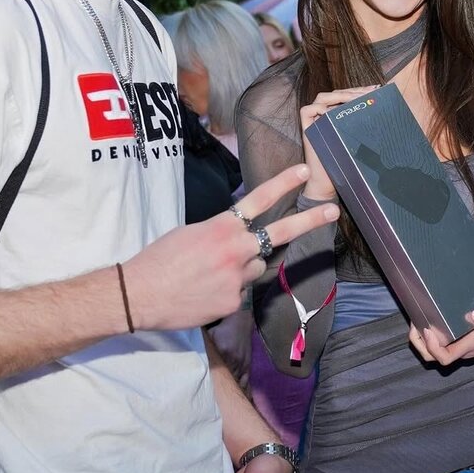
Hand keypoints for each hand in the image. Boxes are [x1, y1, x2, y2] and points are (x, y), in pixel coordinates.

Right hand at [124, 164, 339, 330]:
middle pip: (279, 233)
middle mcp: (236, 249)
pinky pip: (240, 292)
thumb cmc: (159, 259)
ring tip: (209, 275)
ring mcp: (238, 277)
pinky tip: (203, 293)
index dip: (283, 184)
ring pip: (256, 267)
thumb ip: (221, 233)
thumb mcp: (190, 233)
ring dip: (243, 268)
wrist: (139, 293)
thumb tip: (240, 238)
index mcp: (222, 226)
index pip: (259, 199)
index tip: (303, 171)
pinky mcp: (234, 302)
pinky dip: (227, 292)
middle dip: (310, 221)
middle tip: (334, 210)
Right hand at [300, 87, 379, 198]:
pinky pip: (307, 110)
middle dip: (354, 91)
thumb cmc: (345, 161)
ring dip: (341, 96)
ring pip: (323, 98)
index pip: (346, 96)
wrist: (329, 182)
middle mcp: (323, 115)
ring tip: (357, 99)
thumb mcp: (357, 139)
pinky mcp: (305, 128)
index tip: (377, 89)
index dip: (360, 91)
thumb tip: (381, 109)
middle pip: (336, 94)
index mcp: (335, 114)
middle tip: (371, 91)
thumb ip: (363, 125)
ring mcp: (313, 121)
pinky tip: (334, 112)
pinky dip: (320, 108)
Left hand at [408, 305, 473, 365]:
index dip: (431, 346)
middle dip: (420, 343)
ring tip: (420, 317)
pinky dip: (433, 335)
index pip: (444, 356)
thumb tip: (472, 315)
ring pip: (436, 351)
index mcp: (471, 345)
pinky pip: (443, 344)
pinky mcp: (464, 342)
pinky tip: (432, 318)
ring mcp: (463, 347)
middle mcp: (464, 349)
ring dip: (424, 339)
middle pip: (434, 357)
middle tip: (416, 321)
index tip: (427, 328)